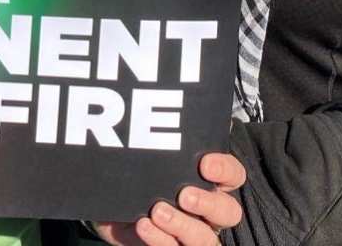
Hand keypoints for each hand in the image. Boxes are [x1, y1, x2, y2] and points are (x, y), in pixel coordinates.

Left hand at [92, 152, 244, 244]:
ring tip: (157, 212)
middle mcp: (206, 210)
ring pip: (206, 240)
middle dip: (208, 203)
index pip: (234, 176)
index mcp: (209, 181)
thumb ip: (165, 137)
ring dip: (184, 226)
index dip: (226, 171)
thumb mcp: (150, 151)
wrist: (107, 199)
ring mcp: (189, 233)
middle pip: (228, 212)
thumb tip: (174, 109)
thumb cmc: (138, 171)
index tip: (205, 164)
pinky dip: (160, 240)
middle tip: (184, 194)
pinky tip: (143, 225)